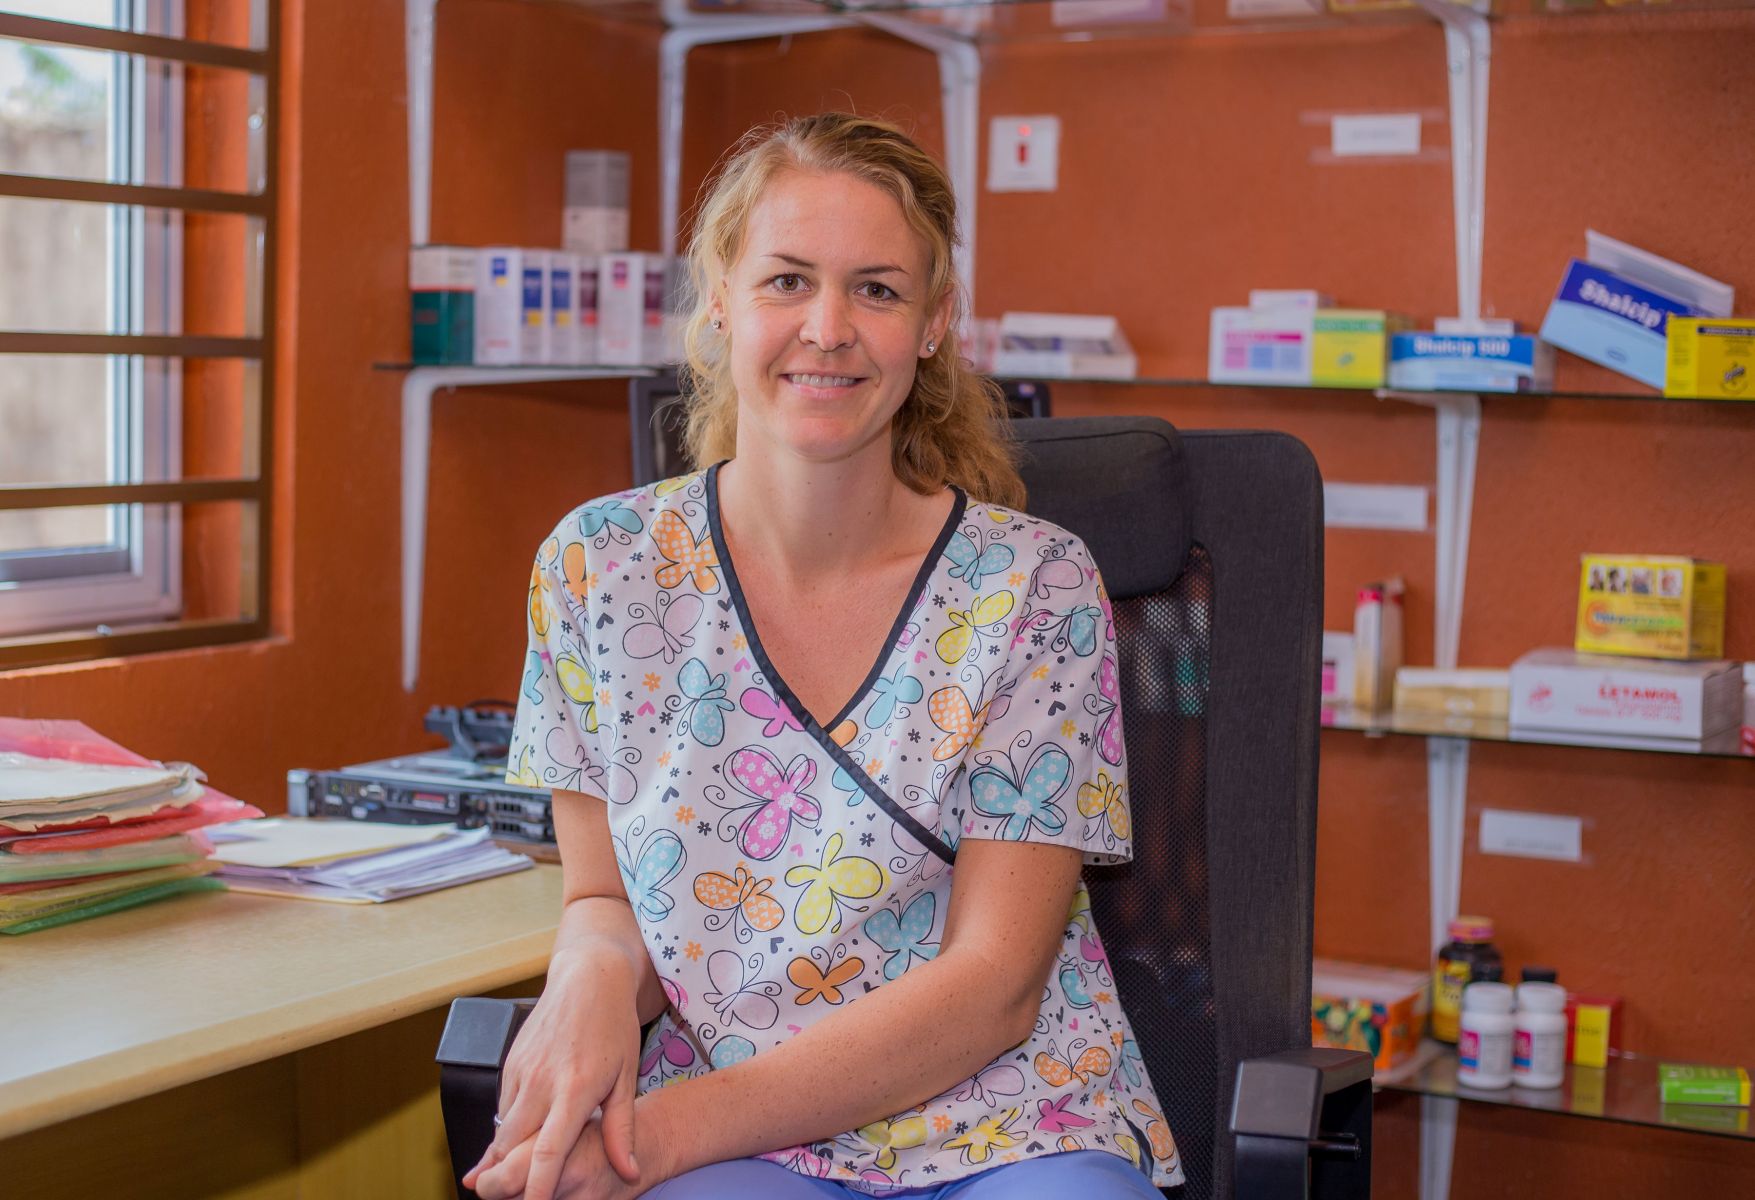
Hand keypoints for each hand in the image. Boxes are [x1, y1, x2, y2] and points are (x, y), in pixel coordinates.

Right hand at [461, 955, 643, 1199]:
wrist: (588, 977)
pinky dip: (507, 1128)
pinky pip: (504, 1107)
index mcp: (574, 1089)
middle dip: (506, 1179)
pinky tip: (515, 1140)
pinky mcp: (509, 1063)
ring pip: (503, 1129)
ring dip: (502, 1157)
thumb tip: (629, 1172)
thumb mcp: (626, 1077)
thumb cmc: (612, 1025)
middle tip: (508, 1199)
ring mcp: (520, 1071)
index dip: (536, 1187)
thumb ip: (622, 1130)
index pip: (547, 1151)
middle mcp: (540, 1082)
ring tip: (499, 1184)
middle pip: (512, 1147)